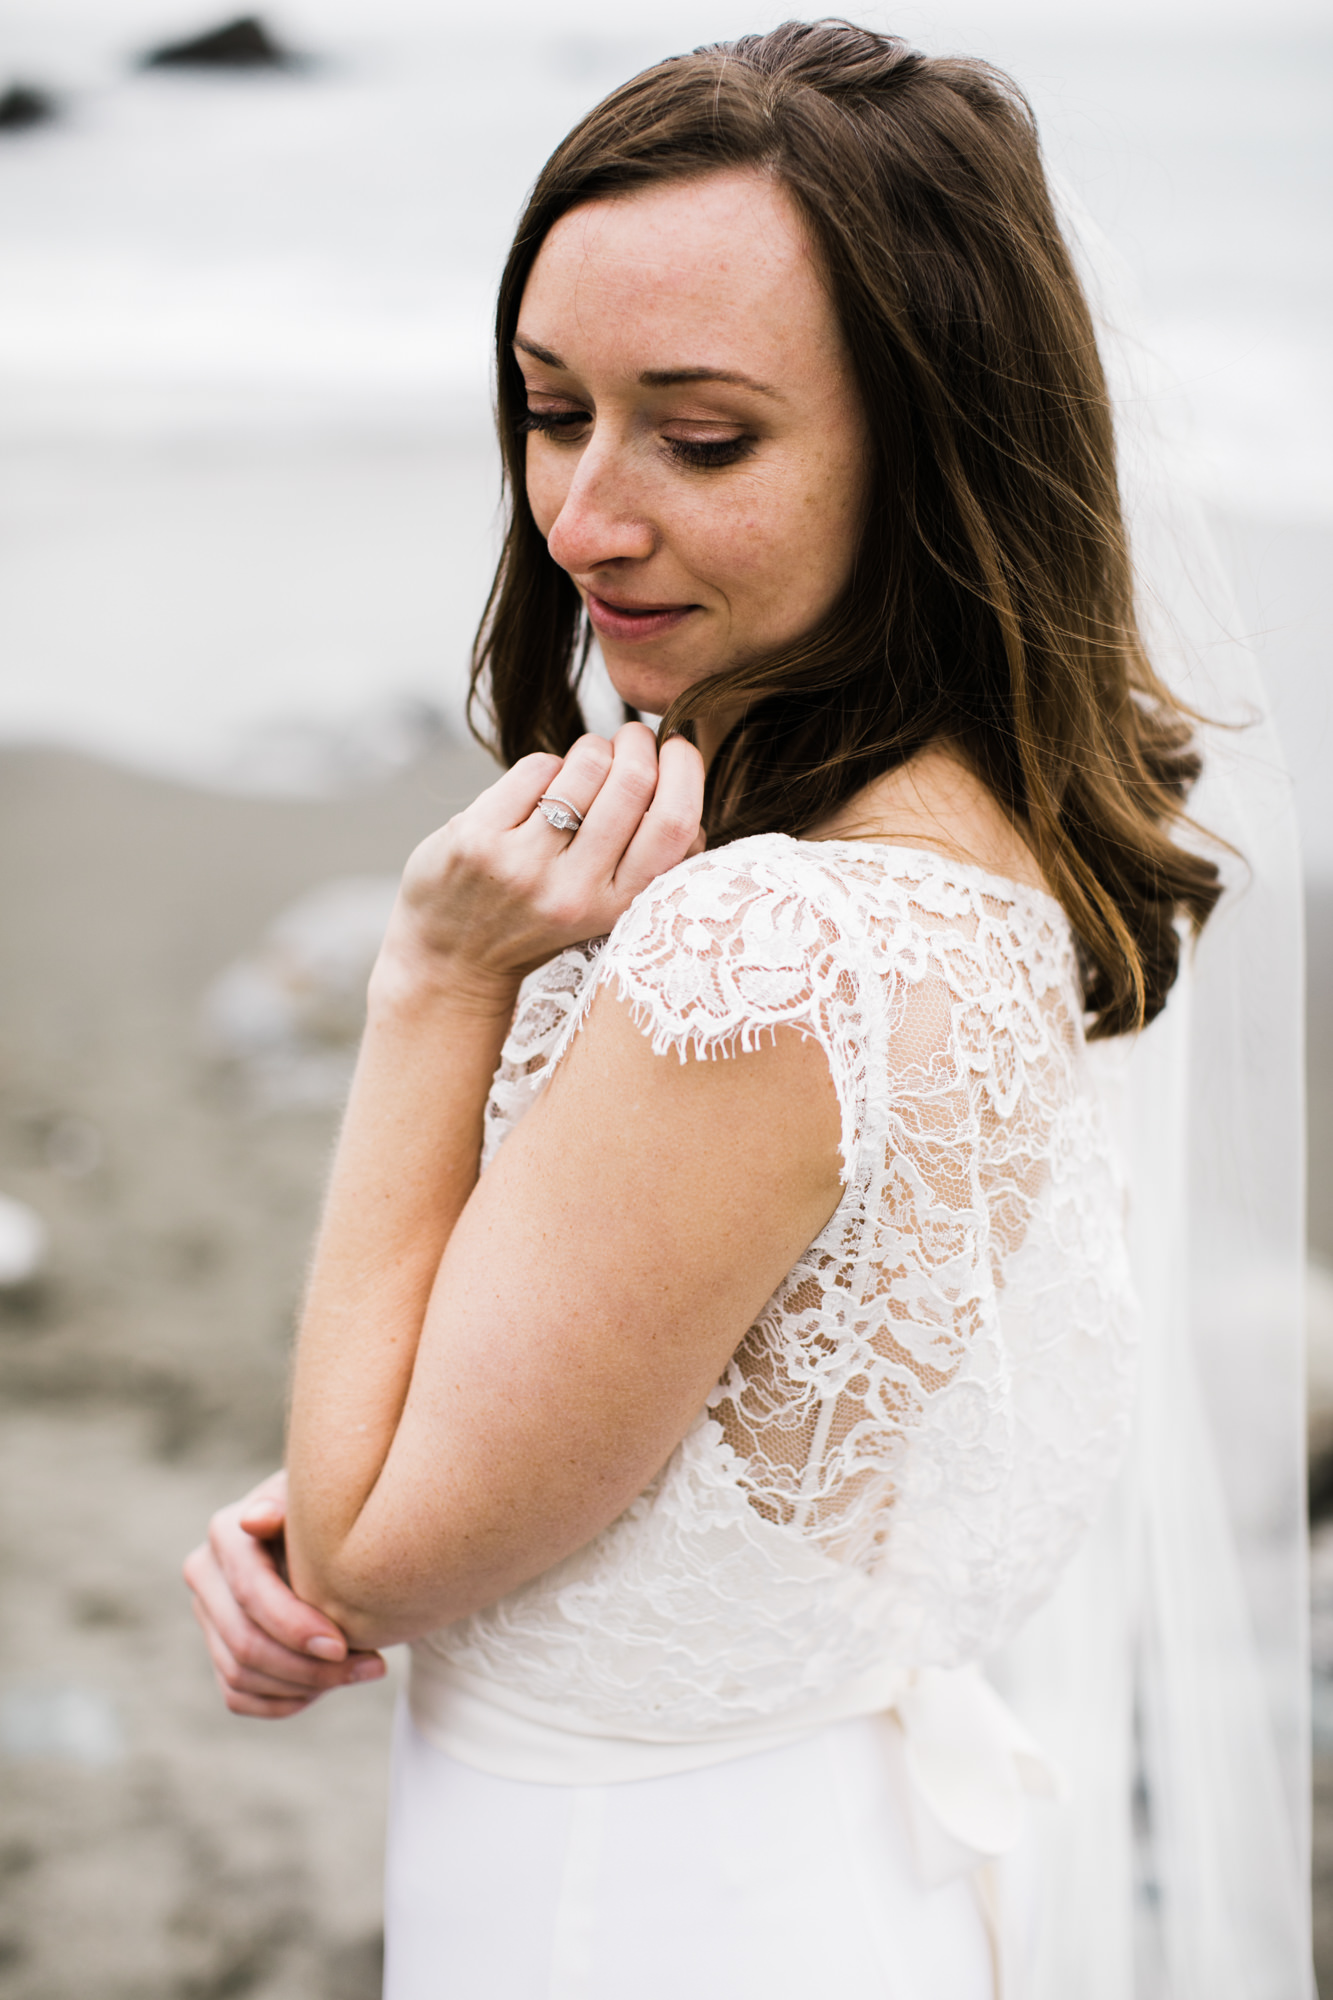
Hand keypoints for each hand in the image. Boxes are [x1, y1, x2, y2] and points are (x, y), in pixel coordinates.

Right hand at [183, 1470, 386, 1718]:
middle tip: (371, 1667)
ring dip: (305, 1686)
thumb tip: (255, 1520)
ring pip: (240, 1676)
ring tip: (363, 1671)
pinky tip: (328, 1687)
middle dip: (308, 1667)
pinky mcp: (217, 1648)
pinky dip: (285, 1701)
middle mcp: (206, 1575)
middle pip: (244, 1644)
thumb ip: (288, 1507)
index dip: (295, 1626)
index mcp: (225, 1533)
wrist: (324, 1531)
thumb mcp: (318, 1498)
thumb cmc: (329, 1510)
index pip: (250, 1592)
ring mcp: (208, 1616)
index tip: (344, 1645)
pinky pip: (239, 1697)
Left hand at [378, 722, 704, 1005]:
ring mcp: (521, 865)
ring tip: (588, 760)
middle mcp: (572, 892)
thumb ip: (648, 860)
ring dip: (593, 748)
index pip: (674, 826)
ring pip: (584, 766)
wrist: (454, 960)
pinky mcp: (477, 839)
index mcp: (617, 909)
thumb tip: (687, 783)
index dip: (686, 771)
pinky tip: (541, 785)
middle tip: (633, 737)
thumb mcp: (605, 909)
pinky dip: (548, 764)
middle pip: (632, 783)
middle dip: (638, 742)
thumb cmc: (544, 920)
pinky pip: (536, 768)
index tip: (678, 747)